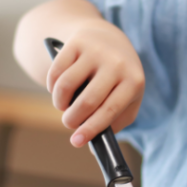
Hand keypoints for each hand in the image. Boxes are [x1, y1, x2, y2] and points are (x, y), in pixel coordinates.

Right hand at [45, 18, 144, 146]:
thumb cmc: (118, 79)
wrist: (111, 39)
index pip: (109, 111)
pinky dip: (52, 87)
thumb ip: (113, 123)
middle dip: (72, 119)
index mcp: (133, 81)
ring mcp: (97, 51)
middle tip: (68, 123)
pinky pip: (56, 72)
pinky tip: (58, 90)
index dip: (90, 129)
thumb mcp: (126, 99)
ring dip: (59, 103)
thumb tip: (90, 147)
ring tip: (64, 106)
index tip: (75, 142)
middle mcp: (117, 64)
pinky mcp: (77, 42)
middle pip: (87, 101)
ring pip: (66, 86)